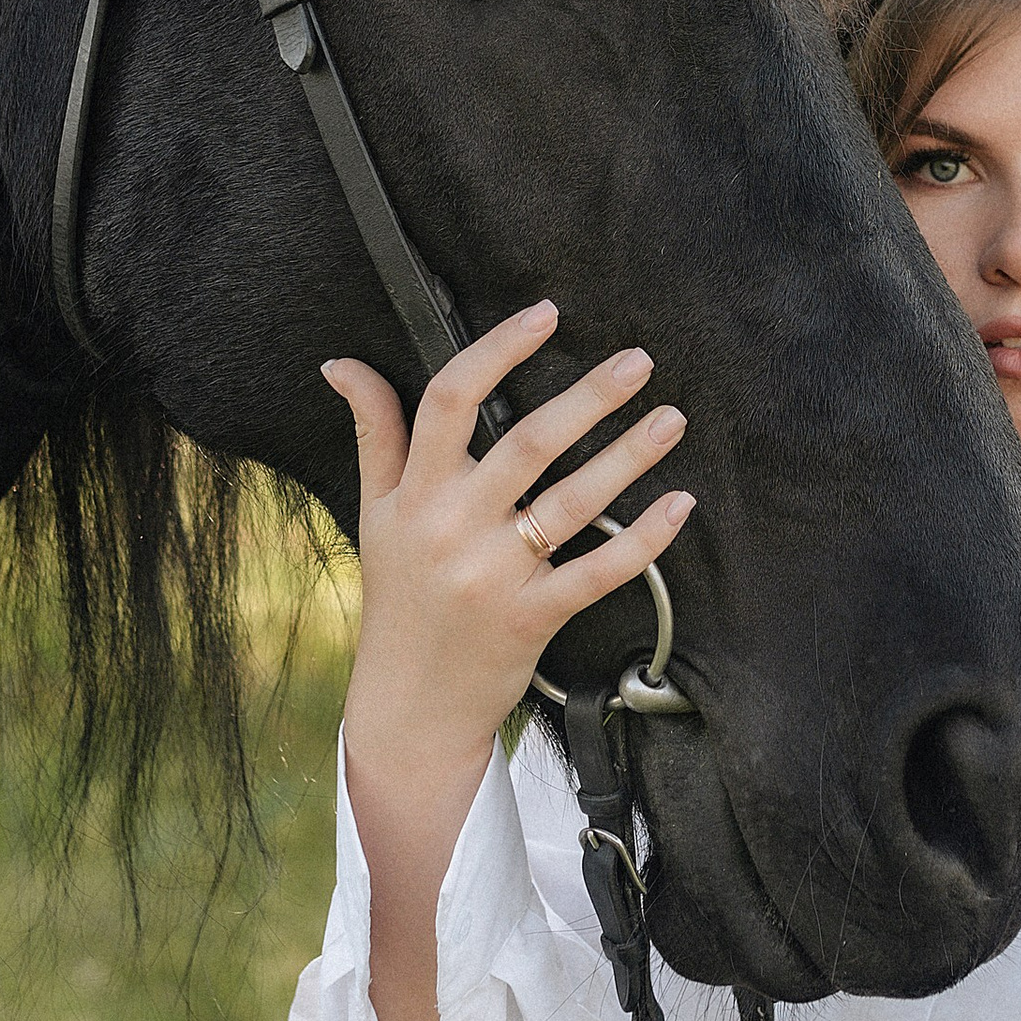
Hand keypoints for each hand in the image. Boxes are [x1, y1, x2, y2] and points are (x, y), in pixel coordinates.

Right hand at [326, 297, 693, 775]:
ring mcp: (494, 577)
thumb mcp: (374, 512)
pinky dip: (643, 538)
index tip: (547, 314)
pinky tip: (678, 504)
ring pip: (571, 503)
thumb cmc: (398, 598)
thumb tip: (341, 364)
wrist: (408, 706)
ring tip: (671, 418)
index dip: (498, 350)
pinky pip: (598, 572)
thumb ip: (373, 433)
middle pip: (526, 444)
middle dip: (589, 397)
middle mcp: (453, 528)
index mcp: (414, 494)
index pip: (449, 401)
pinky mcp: (533, 620)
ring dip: (629, 456)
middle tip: (639, 360)